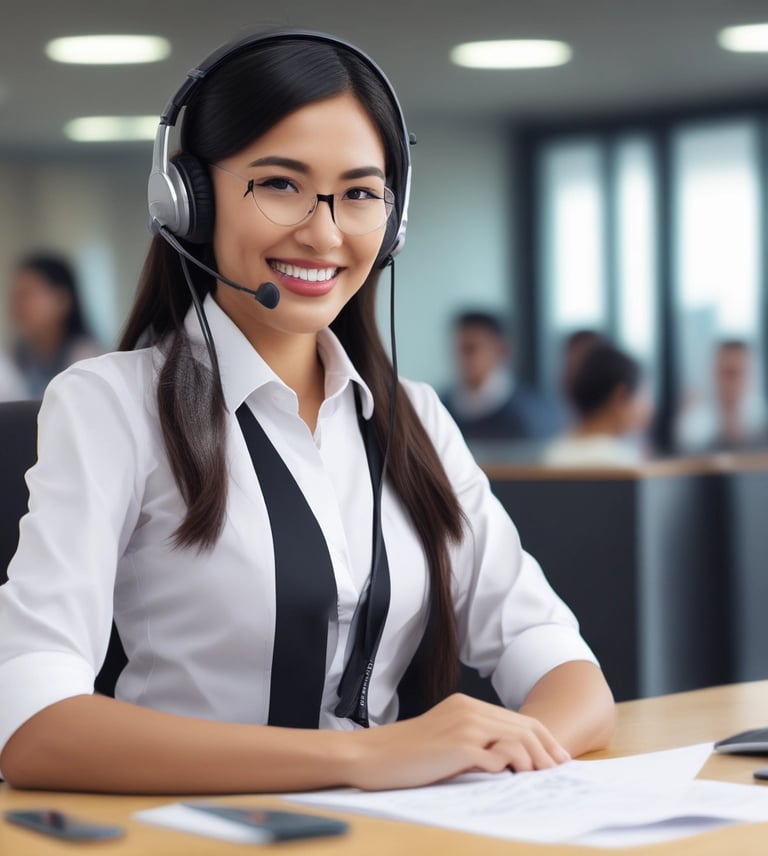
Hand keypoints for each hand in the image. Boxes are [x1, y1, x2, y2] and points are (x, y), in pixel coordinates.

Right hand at [345, 692, 569, 790]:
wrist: (371, 756)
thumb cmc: (405, 755)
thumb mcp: (444, 740)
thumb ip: (473, 742)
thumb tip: (507, 761)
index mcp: (466, 705)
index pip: (517, 719)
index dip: (542, 737)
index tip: (558, 757)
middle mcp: (468, 710)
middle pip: (523, 727)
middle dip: (547, 750)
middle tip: (560, 770)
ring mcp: (464, 726)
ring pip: (516, 739)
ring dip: (535, 760)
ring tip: (544, 778)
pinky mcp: (457, 747)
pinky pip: (497, 756)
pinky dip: (512, 767)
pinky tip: (517, 779)